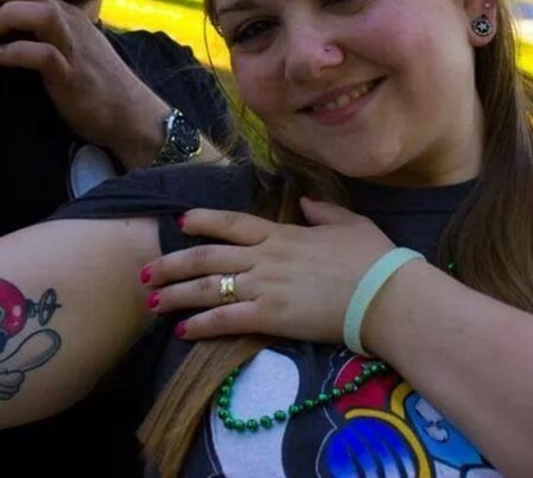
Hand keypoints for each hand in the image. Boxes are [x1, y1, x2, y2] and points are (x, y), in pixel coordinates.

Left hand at [0, 0, 167, 163]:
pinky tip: (0, 58)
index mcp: (67, 17)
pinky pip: (45, 55)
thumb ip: (42, 36)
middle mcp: (70, 25)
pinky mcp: (73, 76)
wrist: (130, 114)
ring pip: (42, 14)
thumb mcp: (69, 50)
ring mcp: (73, 49)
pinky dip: (18, 52)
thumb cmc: (94, 84)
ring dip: (9, 16)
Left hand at [143, 198, 394, 342]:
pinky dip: (202, 324)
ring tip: (151, 300)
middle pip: (208, 256)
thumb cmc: (371, 258)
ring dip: (177, 293)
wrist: (386, 296)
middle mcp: (265, 257)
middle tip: (146, 270)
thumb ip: (322, 210)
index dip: (203, 220)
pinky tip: (182, 329)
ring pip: (210, 286)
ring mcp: (266, 287)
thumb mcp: (348, 222)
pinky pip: (227, 319)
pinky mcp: (271, 317)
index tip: (179, 222)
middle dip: (173, 263)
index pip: (231, 222)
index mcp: (281, 234)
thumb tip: (303, 202)